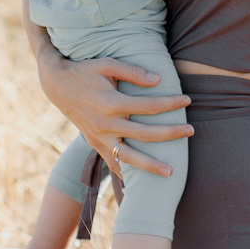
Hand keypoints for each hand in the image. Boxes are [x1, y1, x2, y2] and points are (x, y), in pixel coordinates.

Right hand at [36, 43, 191, 178]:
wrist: (57, 86)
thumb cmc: (86, 72)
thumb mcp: (107, 64)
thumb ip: (132, 72)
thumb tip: (158, 80)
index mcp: (111, 102)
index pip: (149, 106)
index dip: (170, 103)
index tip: (187, 99)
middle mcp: (106, 124)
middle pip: (145, 134)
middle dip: (170, 133)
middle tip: (191, 131)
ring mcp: (100, 137)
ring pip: (129, 157)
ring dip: (151, 165)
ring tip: (171, 172)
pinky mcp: (95, 144)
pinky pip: (112, 163)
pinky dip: (126, 174)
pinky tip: (140, 184)